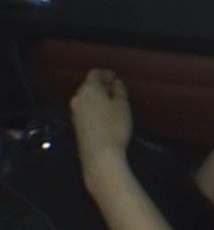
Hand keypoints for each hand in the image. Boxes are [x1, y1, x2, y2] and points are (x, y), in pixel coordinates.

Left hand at [70, 69, 132, 185]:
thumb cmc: (114, 126)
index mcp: (89, 89)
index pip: (94, 74)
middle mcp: (78, 98)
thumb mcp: (123, 105)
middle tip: (115, 89)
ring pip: (86, 99)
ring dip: (97, 98)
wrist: (99, 155)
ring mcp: (75, 113)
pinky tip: (105, 115)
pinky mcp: (76, 126)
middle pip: (88, 86)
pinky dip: (94, 108)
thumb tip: (115, 84)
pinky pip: (85, 110)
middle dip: (101, 86)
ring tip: (112, 103)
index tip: (115, 78)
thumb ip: (119, 91)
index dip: (105, 74)